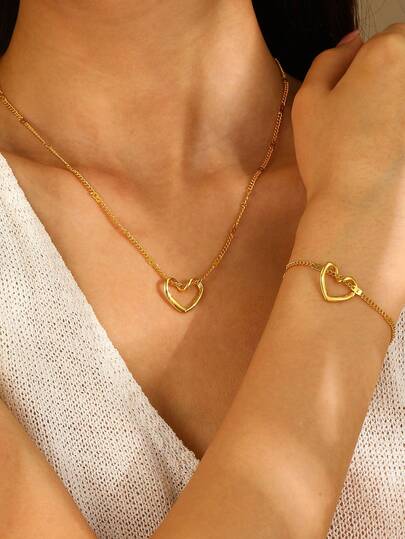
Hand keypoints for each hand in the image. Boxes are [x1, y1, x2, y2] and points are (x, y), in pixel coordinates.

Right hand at [292, 23, 404, 206]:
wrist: (358, 203)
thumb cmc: (330, 154)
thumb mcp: (308, 99)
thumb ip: (329, 59)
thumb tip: (352, 43)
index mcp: (388, 53)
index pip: (388, 34)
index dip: (367, 60)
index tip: (352, 88)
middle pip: (404, 60)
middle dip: (386, 79)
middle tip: (360, 115)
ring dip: (394, 105)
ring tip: (373, 137)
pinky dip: (398, 128)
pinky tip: (384, 150)